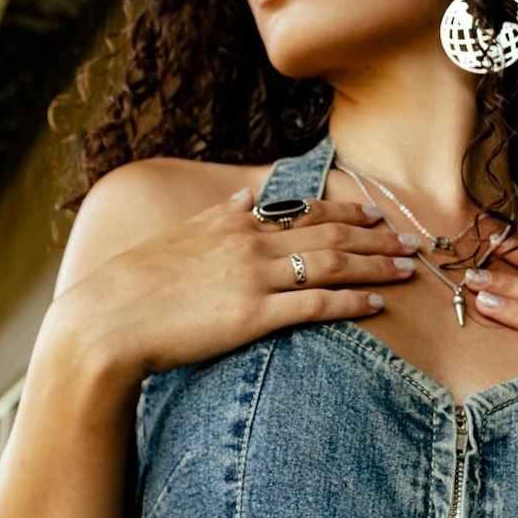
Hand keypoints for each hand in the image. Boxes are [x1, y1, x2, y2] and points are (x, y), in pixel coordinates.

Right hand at [55, 190, 421, 382]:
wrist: (105, 323)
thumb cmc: (133, 286)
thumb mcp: (177, 237)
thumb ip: (218, 215)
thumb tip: (247, 194)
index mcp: (233, 223)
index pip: (302, 211)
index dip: (346, 213)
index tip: (375, 215)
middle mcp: (250, 243)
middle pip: (329, 235)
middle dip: (376, 238)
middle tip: (412, 241)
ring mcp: (254, 278)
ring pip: (331, 265)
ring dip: (375, 265)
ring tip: (406, 269)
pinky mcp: (254, 316)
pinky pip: (316, 305)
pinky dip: (351, 301)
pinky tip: (376, 303)